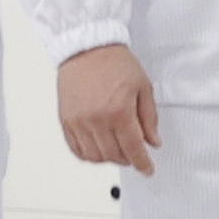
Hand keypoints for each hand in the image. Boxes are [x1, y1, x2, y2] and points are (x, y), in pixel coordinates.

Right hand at [58, 44, 159, 173]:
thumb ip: (149, 118)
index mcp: (119, 111)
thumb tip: (153, 141)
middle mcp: (96, 120)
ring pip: (94, 156)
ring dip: (108, 159)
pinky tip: (99, 149)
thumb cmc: (115, 63)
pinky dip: (89, 155)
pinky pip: (76, 149)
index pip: (133, 148)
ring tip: (118, 151)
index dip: (142, 163)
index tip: (147, 170)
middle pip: (113, 155)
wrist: (88, 48)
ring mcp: (78, 122)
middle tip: (135, 156)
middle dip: (128, 160)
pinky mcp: (66, 121)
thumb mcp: (143, 87)